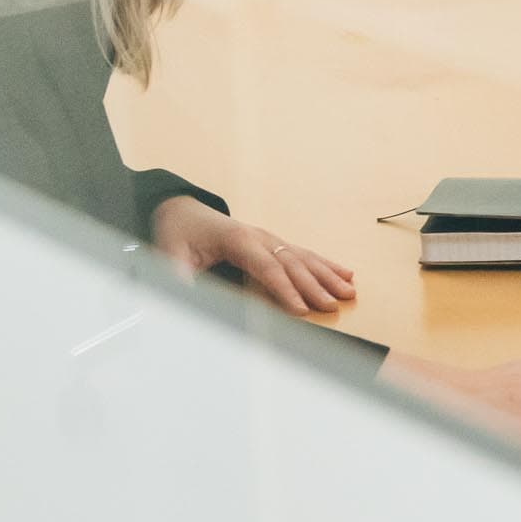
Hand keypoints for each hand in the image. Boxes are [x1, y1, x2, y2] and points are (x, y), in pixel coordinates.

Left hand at [147, 196, 355, 314]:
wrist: (182, 211)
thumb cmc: (179, 232)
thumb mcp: (171, 252)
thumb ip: (179, 273)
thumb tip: (185, 290)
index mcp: (238, 240)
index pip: (268, 267)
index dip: (286, 289)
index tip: (301, 310)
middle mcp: (260, 237)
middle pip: (293, 263)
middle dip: (315, 286)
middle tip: (333, 306)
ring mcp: (270, 238)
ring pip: (305, 257)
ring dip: (328, 275)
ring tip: (349, 292)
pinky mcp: (273, 242)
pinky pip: (304, 253)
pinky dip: (326, 264)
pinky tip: (345, 273)